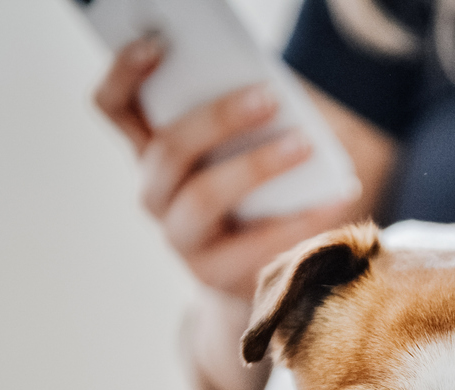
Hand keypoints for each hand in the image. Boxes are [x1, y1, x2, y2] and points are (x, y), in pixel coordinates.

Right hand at [94, 37, 351, 300]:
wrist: (247, 278)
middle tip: (269, 97)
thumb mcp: (234, 155)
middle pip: (169, 150)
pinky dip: (303, 216)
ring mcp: (178, 237)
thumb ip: (237, 128)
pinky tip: (340, 195)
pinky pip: (257, 242)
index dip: (125, 73)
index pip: (114, 106)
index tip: (157, 45)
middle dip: (217, 118)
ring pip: (202, 196)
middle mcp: (154, 194)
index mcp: (150, 152)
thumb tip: (273, 99)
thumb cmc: (248, 198)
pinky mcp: (212, 273)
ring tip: (305, 145)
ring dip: (255, 166)